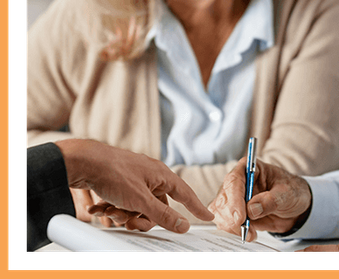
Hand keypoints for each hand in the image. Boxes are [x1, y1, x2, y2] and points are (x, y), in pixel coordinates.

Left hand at [56, 139, 214, 232]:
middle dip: (141, 218)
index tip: (207, 216)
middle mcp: (150, 176)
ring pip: (137, 207)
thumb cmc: (113, 173)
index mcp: (161, 175)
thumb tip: (183, 224)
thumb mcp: (141, 200)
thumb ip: (163, 215)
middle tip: (130, 221)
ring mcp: (134, 179)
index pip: (185, 194)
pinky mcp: (118, 183)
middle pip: (157, 207)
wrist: (82, 162)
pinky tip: (99, 208)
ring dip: (123, 214)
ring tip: (110, 211)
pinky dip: (111, 209)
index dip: (196, 207)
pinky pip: (122, 203)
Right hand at [209, 158, 310, 241]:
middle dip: (232, 216)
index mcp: (250, 168)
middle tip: (245, 228)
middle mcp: (238, 181)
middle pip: (223, 197)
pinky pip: (224, 221)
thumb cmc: (292, 191)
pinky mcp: (233, 212)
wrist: (294, 206)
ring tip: (250, 232)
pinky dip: (233, 230)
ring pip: (220, 211)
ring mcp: (234, 197)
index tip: (240, 216)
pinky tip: (247, 232)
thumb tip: (252, 209)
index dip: (235, 198)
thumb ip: (271, 200)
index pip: (235, 180)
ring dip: (232, 226)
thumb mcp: (287, 193)